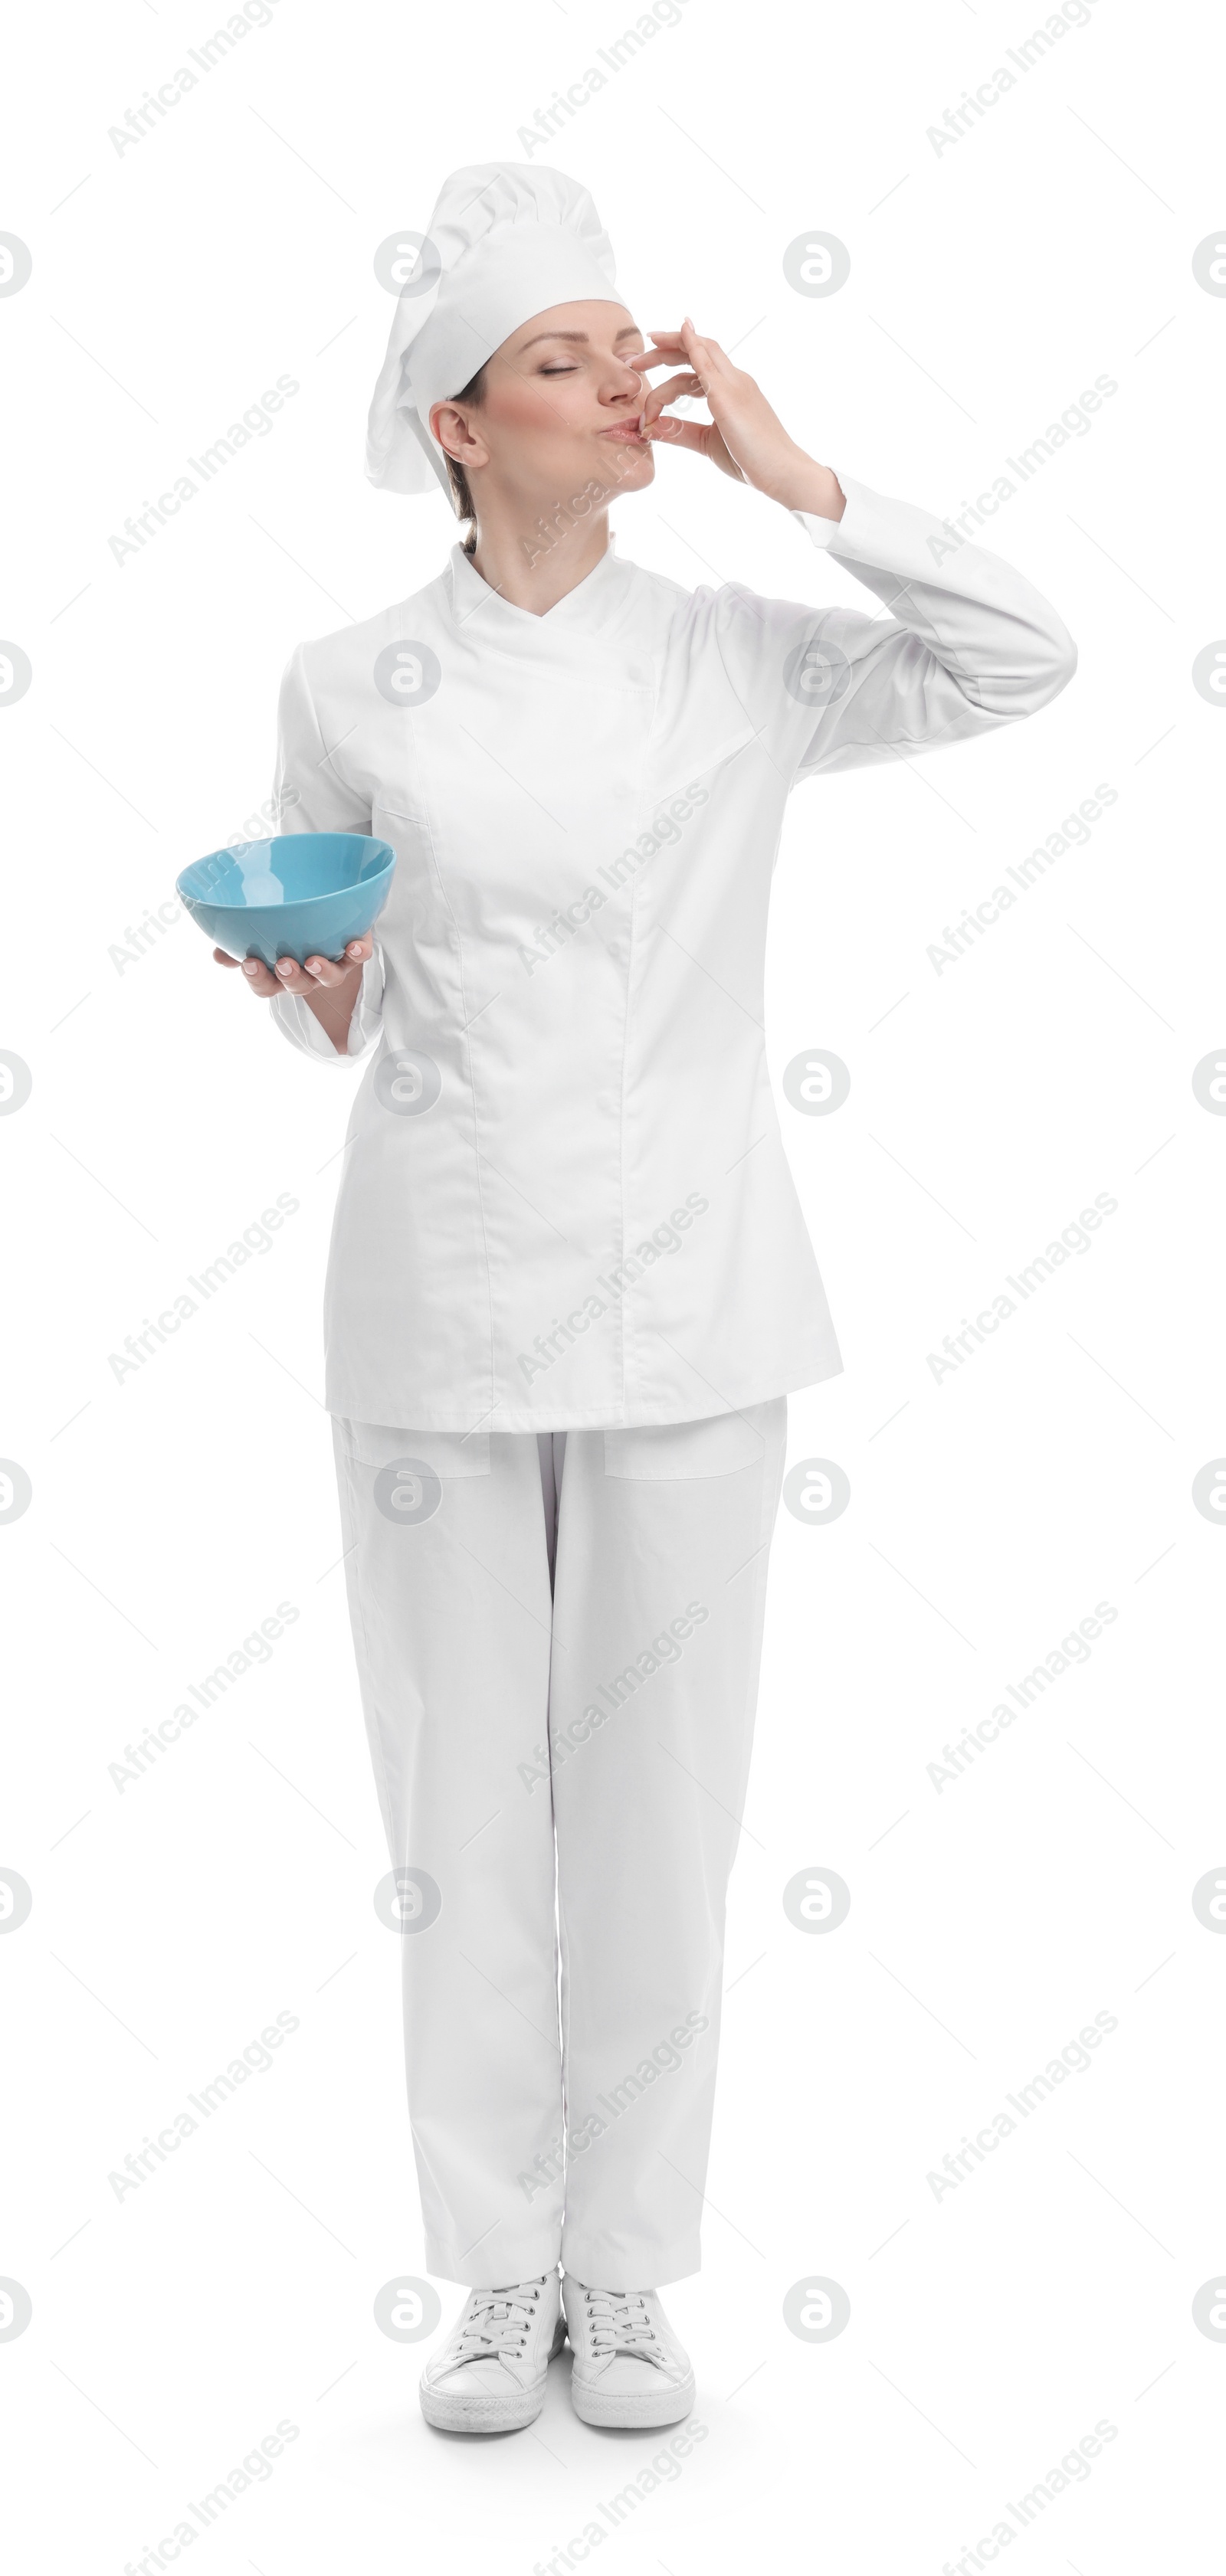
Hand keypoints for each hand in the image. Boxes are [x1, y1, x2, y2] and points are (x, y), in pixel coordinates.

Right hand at [213, 932, 372, 1052]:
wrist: (324, 912)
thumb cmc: (285, 928)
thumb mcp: (259, 932)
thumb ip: (237, 942)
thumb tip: (217, 955)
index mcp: (281, 974)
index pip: (265, 986)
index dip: (257, 978)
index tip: (249, 962)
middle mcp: (308, 975)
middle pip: (298, 986)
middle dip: (290, 977)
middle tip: (283, 964)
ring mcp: (333, 964)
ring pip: (329, 977)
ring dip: (322, 971)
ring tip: (313, 961)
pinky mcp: (354, 949)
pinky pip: (360, 956)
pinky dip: (358, 952)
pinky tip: (355, 946)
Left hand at [633, 319, 844, 518]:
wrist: (782, 473)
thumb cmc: (752, 460)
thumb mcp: (706, 443)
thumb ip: (679, 432)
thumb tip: (650, 427)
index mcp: (732, 391)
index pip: (699, 364)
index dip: (674, 360)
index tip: (649, 366)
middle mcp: (735, 380)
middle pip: (698, 349)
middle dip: (664, 349)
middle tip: (635, 360)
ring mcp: (733, 384)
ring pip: (698, 352)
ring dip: (666, 351)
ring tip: (638, 362)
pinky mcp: (728, 395)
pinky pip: (706, 363)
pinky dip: (691, 345)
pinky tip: (679, 333)